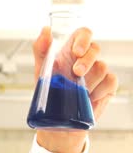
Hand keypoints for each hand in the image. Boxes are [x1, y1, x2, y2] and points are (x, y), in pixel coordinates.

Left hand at [32, 27, 117, 152]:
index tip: (76, 51)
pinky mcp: (107, 86)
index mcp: (70, 52)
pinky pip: (110, 81)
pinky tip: (88, 97)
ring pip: (102, 66)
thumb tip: (45, 30)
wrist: (57, 121)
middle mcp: (86, 59)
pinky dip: (99, 89)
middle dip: (86, 61)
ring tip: (77, 90)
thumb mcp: (41, 71)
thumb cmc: (49, 93)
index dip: (83, 39)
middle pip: (95, 48)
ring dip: (89, 80)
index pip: (83, 34)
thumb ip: (41, 49)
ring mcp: (98, 72)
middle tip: (76, 73)